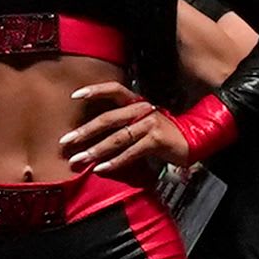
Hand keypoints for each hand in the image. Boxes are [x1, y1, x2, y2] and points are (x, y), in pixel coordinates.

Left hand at [61, 84, 189, 178]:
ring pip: (117, 138)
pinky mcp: (156, 140)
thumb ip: (121, 124)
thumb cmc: (161, 132)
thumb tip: (92, 135)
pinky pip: (131, 153)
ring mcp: (149, 124)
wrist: (192, 140)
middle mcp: (141, 110)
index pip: (114, 89)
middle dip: (84, 131)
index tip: (74, 96)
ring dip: (96, 150)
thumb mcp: (141, 121)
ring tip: (79, 159)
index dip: (95, 90)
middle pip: (108, 119)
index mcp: (136, 102)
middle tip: (66, 142)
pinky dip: (115, 162)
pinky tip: (101, 168)